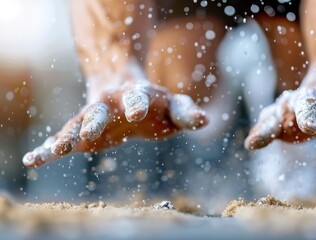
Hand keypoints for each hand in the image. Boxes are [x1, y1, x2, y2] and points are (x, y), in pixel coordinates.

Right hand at [23, 66, 206, 167]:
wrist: (123, 84)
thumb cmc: (156, 103)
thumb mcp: (174, 106)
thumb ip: (187, 113)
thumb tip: (205, 120)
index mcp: (139, 97)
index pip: (139, 99)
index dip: (137, 105)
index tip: (135, 113)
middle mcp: (112, 104)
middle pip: (101, 111)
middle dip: (94, 121)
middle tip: (86, 134)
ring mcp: (93, 116)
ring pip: (77, 124)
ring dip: (67, 137)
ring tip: (54, 151)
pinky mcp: (81, 130)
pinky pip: (63, 138)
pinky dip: (49, 148)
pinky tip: (33, 160)